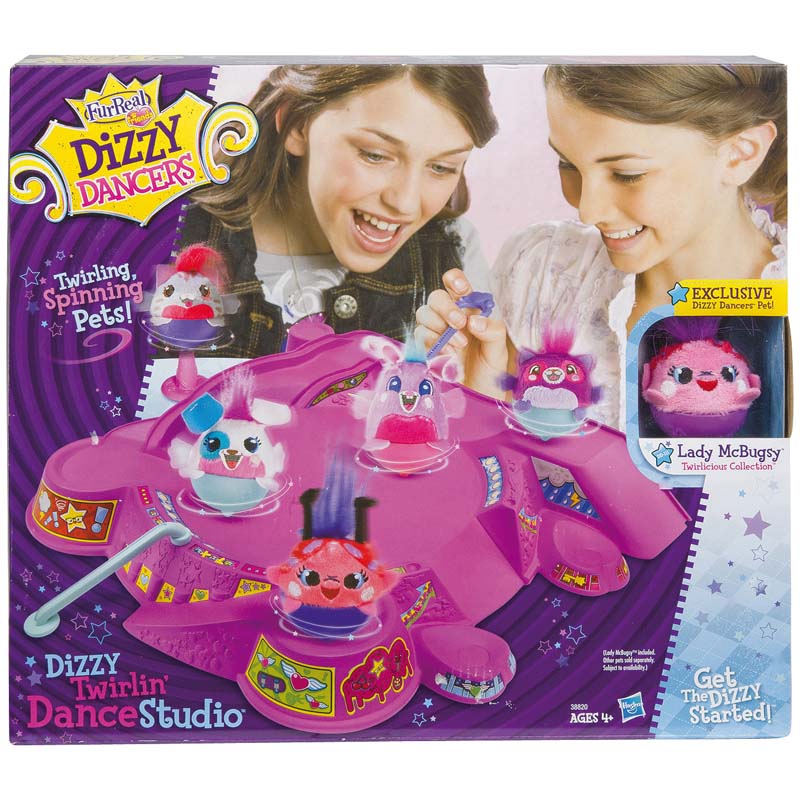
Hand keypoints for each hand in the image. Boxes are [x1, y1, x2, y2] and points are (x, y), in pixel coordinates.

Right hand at [415, 269, 509, 398]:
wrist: (479, 400)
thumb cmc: (491, 373)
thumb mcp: (498, 351)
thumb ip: (492, 331)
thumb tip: (474, 320)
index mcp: (469, 310)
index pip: (456, 284)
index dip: (454, 280)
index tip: (462, 289)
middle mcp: (450, 318)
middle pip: (436, 297)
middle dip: (445, 307)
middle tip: (459, 324)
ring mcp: (436, 334)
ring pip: (423, 315)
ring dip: (438, 327)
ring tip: (458, 347)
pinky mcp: (426, 350)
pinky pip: (420, 337)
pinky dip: (432, 344)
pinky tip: (448, 356)